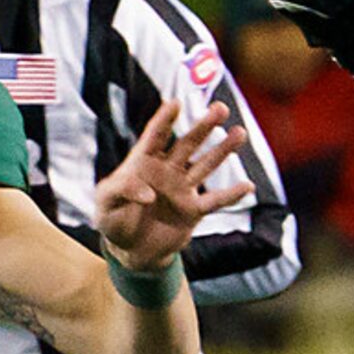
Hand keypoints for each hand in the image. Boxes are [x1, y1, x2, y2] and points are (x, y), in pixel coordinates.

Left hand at [95, 98, 250, 273]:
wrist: (130, 250)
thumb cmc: (112, 220)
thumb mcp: (105, 202)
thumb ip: (121, 189)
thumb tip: (149, 193)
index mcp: (143, 161)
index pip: (155, 136)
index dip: (165, 119)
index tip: (176, 103)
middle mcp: (167, 170)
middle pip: (188, 143)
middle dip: (204, 126)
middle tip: (221, 108)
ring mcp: (182, 189)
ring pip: (206, 165)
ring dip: (223, 150)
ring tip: (240, 133)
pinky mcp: (194, 211)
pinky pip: (215, 201)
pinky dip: (232, 195)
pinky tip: (248, 187)